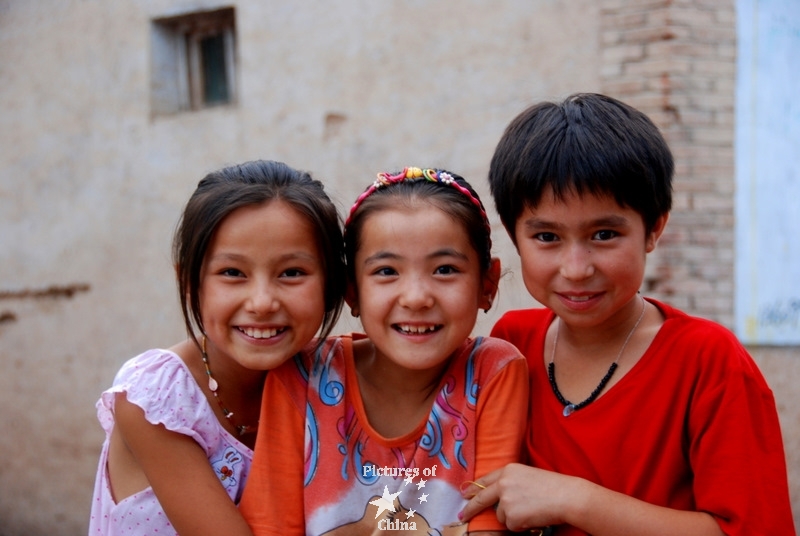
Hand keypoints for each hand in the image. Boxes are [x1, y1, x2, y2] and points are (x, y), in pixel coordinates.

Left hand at [459, 463, 577, 531]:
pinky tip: (533, 517)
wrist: (567, 496)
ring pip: (501, 516)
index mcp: (508, 470)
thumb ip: (510, 482)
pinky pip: (511, 526)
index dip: (474, 488)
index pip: (485, 480)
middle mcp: (503, 483)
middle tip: (462, 515)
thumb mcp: (528, 475)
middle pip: (482, 498)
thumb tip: (497, 496)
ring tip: (531, 510)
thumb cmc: (553, 486)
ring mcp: (506, 500)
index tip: (465, 495)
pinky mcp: (511, 516)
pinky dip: (521, 526)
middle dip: (470, 508)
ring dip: (513, 517)